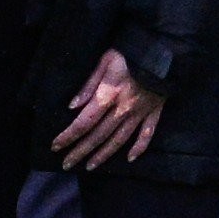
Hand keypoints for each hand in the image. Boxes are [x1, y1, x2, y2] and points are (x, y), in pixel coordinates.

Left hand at [54, 51, 166, 169]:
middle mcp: (123, 109)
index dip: (68, 136)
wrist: (163, 50)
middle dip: (80, 151)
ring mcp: (140, 113)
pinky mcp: (154, 112)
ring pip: (119, 140)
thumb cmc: (130, 53)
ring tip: (89, 167)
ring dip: (103, 155)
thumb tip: (72, 106)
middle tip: (66, 164)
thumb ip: (89, 84)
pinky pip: (147, 134)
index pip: (84, 122)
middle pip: (98, 136)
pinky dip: (139, 148)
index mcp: (108, 95)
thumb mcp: (105, 61)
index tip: (55, 146)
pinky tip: (130, 159)